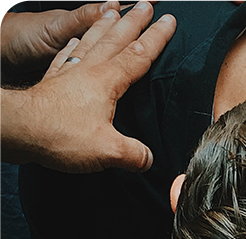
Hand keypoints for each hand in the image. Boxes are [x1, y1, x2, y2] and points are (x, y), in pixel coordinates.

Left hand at [2, 2, 175, 172]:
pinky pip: (67, 54)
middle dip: (134, 21)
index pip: (138, 55)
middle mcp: (88, 70)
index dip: (156, 38)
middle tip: (145, 5)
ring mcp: (69, 72)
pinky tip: (75, 41)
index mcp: (106, 81)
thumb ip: (134, 154)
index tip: (168, 22)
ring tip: (114, 11)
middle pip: (116, 39)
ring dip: (106, 25)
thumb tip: (148, 159)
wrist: (19, 129)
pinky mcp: (53, 81)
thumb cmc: (60, 134)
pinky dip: (74, 44)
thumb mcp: (108, 150)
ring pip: (92, 40)